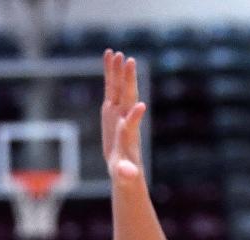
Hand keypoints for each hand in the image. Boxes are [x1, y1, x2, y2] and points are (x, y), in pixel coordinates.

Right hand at [101, 49, 145, 185]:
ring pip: (119, 88)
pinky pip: (111, 86)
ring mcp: (118, 111)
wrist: (124, 165)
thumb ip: (125, 173)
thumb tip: (129, 175)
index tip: (140, 106)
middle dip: (128, 83)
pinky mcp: (111, 108)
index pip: (131, 126)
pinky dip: (110, 72)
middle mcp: (125, 119)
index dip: (135, 118)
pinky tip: (109, 54)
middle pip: (128, 99)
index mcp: (128, 137)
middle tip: (130, 63)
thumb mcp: (124, 175)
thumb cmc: (125, 173)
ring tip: (117, 53)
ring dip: (118, 72)